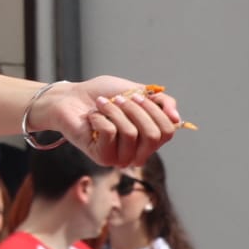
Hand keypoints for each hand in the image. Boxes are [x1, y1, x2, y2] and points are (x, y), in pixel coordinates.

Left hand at [38, 78, 179, 168]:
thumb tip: (177, 119)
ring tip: (102, 105)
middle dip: (136, 110)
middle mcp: (138, 152)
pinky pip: (110, 134)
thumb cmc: (103, 94)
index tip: (137, 95)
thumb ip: (161, 102)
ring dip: (115, 111)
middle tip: (118, 99)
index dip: (155, 110)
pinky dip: (100, 117)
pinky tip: (91, 117)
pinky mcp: (102, 157)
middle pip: (154, 135)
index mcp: (148, 138)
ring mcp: (120, 157)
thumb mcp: (137, 91)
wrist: (71, 97)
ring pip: (131, 134)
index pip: (167, 131)